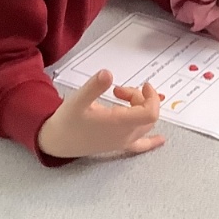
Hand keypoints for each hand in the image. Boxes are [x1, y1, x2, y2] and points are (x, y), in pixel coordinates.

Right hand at [37, 71, 164, 158]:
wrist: (57, 141)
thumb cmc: (67, 120)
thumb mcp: (78, 99)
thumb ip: (94, 86)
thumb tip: (108, 73)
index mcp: (118, 124)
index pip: (150, 113)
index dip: (152, 98)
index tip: (144, 84)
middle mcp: (125, 135)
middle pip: (147, 115)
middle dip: (139, 98)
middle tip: (118, 90)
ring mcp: (123, 142)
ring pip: (144, 124)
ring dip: (139, 108)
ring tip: (120, 98)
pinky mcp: (118, 145)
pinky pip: (140, 145)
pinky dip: (152, 141)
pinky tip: (161, 140)